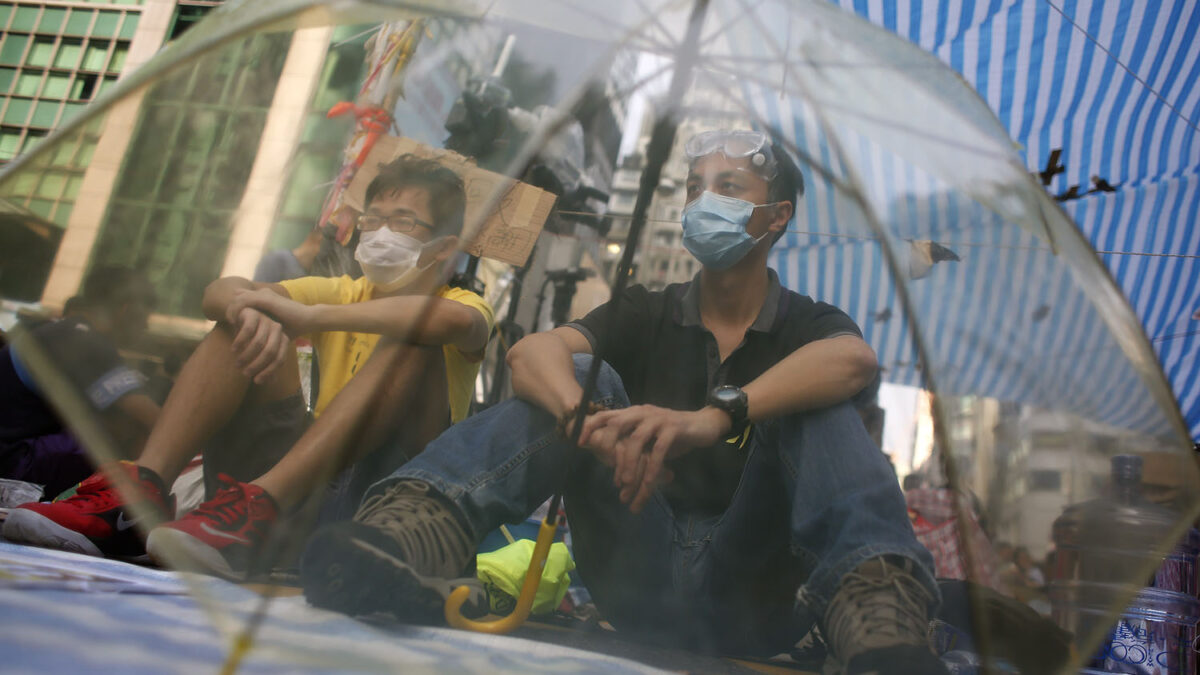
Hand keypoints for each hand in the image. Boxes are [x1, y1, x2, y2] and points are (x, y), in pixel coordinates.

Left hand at [227, 288, 315, 336]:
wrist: (308, 320)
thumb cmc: (293, 327)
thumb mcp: (274, 329)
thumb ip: (263, 330)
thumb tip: (255, 343)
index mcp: (265, 299)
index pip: (243, 300)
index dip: (235, 310)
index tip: (231, 324)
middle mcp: (262, 294)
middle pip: (237, 297)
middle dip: (229, 309)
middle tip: (225, 322)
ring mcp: (264, 295)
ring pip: (238, 298)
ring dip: (231, 310)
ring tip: (228, 323)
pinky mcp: (266, 298)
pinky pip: (244, 301)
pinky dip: (237, 310)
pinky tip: (233, 321)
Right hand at [227, 306, 291, 384]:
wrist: (240, 319)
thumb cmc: (252, 339)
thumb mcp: (259, 353)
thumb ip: (266, 365)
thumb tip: (269, 382)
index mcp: (283, 339)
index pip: (280, 359)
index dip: (269, 372)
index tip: (256, 381)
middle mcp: (277, 329)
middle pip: (270, 352)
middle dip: (257, 365)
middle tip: (245, 373)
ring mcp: (266, 320)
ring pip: (258, 342)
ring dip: (246, 356)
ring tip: (237, 364)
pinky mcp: (253, 314)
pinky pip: (248, 330)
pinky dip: (239, 342)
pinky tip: (233, 349)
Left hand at [579, 405, 728, 513]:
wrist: (705, 425)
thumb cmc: (675, 434)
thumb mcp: (650, 438)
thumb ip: (634, 446)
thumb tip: (616, 468)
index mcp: (635, 413)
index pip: (607, 414)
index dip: (591, 426)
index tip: (578, 442)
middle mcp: (643, 413)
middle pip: (618, 425)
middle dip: (608, 447)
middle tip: (606, 468)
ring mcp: (658, 420)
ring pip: (636, 442)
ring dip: (628, 465)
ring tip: (624, 485)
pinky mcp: (673, 429)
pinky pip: (658, 452)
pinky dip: (651, 470)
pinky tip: (648, 485)